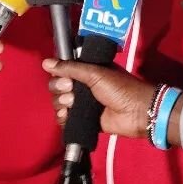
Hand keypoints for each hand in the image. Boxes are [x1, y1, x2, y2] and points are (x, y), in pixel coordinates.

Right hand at [43, 58, 157, 139]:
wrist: (136, 112)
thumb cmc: (120, 88)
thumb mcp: (95, 73)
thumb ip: (70, 68)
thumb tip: (46, 63)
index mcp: (86, 71)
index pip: (62, 70)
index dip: (59, 73)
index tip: (64, 77)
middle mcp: (82, 86)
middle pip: (57, 86)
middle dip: (59, 88)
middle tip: (71, 90)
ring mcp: (82, 104)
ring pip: (59, 102)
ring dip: (61, 103)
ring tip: (72, 103)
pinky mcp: (84, 120)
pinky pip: (64, 119)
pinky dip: (62, 118)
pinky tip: (66, 116)